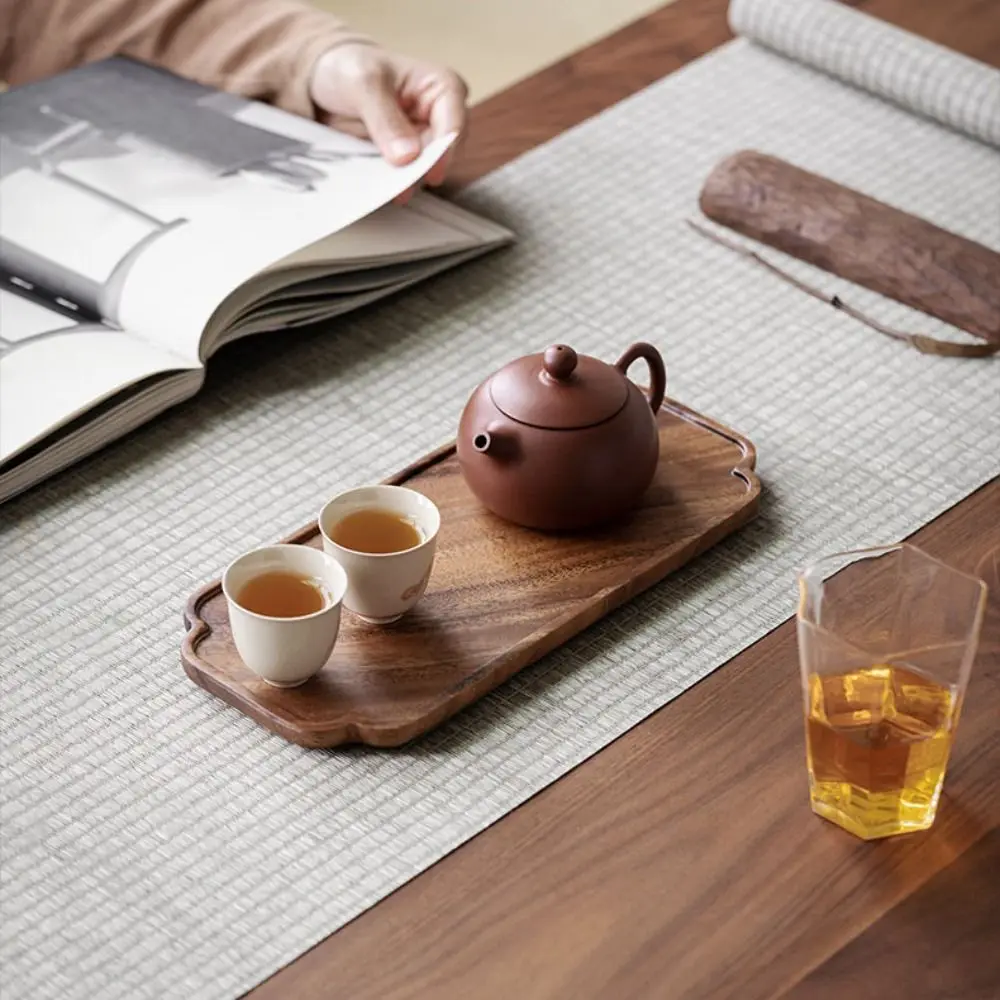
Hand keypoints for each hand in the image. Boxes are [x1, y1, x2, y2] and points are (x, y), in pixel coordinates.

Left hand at [309, 43, 467, 190]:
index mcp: (443, 88)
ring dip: (406, 181)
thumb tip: (408, 156)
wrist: (327, 79)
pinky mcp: (407, 159)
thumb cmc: (350, 68)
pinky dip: (393, 184)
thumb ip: (385, 119)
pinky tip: (378, 187)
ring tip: (384, 186)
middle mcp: (440, 116)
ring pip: (425, 170)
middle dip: (421, 170)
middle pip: (442, 154)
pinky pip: (405, 178)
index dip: (443, 153)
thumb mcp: (363, 84)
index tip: (427, 173)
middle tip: (399, 185)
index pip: (454, 126)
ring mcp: (424, 140)